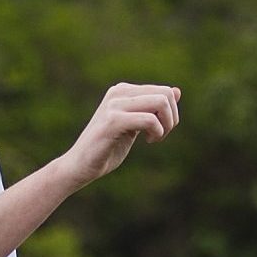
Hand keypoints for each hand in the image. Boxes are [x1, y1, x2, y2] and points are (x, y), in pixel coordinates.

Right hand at [56, 83, 179, 187]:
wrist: (80, 165)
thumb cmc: (107, 147)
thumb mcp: (135, 125)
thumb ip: (152, 108)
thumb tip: (177, 90)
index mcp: (123, 91)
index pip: (164, 90)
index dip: (171, 113)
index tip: (160, 130)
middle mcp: (118, 92)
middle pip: (166, 94)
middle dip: (172, 118)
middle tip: (160, 136)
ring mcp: (114, 105)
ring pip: (160, 103)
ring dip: (166, 125)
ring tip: (154, 138)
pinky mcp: (113, 121)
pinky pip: (149, 119)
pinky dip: (157, 132)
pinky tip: (148, 141)